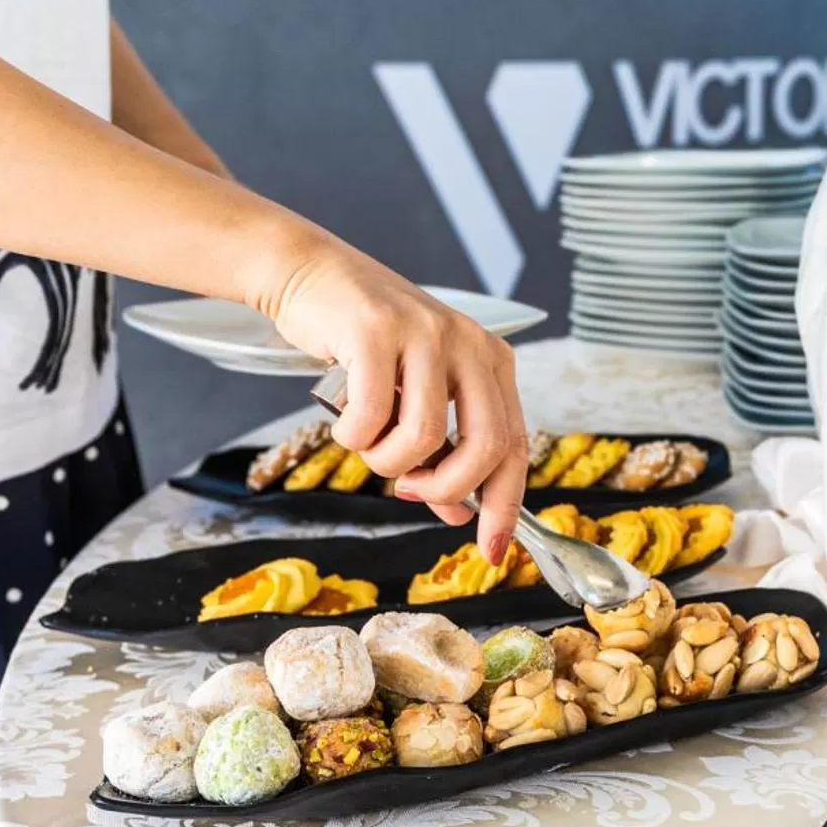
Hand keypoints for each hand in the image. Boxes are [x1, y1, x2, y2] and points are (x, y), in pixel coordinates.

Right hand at [252, 233, 525, 558]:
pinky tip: (345, 421)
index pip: (513, 446)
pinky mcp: (378, 329)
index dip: (504, 506)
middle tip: (408, 490)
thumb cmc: (367, 347)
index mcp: (491, 361)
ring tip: (366, 442)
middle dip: (445, 488)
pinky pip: (373, 415)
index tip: (491, 550)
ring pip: (423, 436)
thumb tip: (459, 513)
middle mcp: (470, 344)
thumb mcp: (416, 398)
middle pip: (484, 447)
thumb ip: (441, 454)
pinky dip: (353, 435)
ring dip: (386, 460)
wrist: (313, 277)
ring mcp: (427, 333)